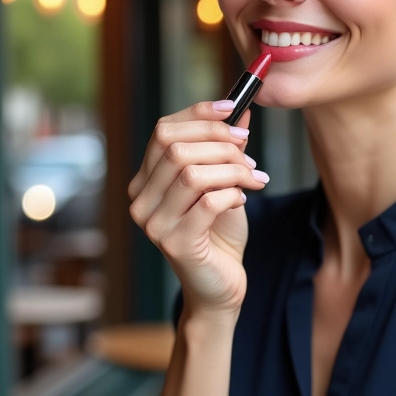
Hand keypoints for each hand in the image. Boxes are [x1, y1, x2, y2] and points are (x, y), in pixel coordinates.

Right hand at [127, 100, 268, 324]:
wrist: (221, 285)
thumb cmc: (220, 234)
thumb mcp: (223, 183)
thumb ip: (225, 150)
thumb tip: (241, 111)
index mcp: (145, 180)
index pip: (163, 131)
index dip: (198, 114)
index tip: (233, 109)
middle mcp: (141, 200)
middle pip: (176, 148)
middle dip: (220, 143)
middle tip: (249, 153)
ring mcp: (154, 224)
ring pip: (192, 173)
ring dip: (232, 169)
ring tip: (254, 177)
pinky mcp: (175, 244)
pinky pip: (208, 203)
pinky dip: (233, 194)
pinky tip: (244, 200)